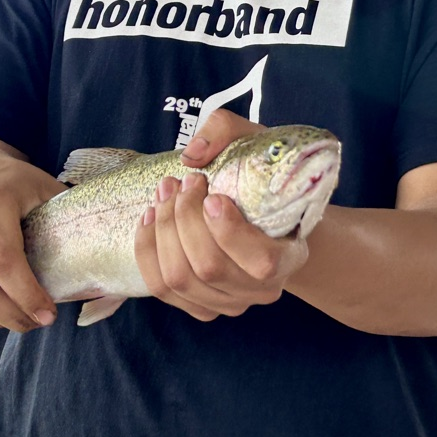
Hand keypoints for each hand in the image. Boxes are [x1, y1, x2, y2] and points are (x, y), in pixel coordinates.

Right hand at [0, 144, 66, 335]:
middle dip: (16, 317)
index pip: (4, 261)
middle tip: (42, 321)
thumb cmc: (10, 182)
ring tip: (24, 317)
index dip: (28, 295)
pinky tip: (2, 308)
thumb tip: (99, 254)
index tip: (50, 314)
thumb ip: (64, 216)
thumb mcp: (40, 185)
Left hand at [134, 110, 308, 320]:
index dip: (229, 231)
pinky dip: (147, 250)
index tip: (213, 195)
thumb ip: (226, 131)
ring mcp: (229, 302)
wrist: (266, 210)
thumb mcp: (256, 140)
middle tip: (182, 182)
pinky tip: (150, 217)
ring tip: (164, 193)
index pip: (260, 263)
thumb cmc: (263, 175)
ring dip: (162, 230)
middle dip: (183, 218)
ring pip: (179, 279)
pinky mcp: (200, 305)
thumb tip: (192, 154)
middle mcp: (261, 289)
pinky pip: (161, 289)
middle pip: (208, 267)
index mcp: (289, 256)